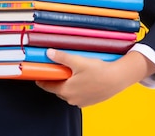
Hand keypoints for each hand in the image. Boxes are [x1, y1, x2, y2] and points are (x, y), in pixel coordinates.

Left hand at [35, 49, 154, 107]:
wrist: (117, 79)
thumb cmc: (98, 71)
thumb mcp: (77, 61)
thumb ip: (61, 57)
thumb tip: (49, 53)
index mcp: (66, 91)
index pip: (47, 86)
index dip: (42, 79)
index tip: (38, 75)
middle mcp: (72, 99)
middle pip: (58, 89)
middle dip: (56, 80)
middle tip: (56, 69)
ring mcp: (81, 101)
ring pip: (68, 92)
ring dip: (67, 83)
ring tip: (70, 72)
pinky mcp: (89, 101)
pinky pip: (78, 94)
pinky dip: (77, 87)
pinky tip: (82, 78)